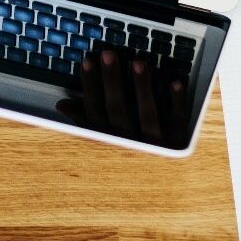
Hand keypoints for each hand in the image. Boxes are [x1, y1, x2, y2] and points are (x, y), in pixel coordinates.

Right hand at [56, 48, 191, 147]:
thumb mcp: (104, 140)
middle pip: (117, 110)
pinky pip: (177, 120)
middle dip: (112, 80)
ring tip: (138, 61)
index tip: (88, 60)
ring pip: (146, 114)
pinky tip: (175, 81)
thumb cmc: (127, 156)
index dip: (90, 86)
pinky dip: (177, 101)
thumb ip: (86, 122)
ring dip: (142, 87)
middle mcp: (129, 145)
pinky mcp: (178, 142)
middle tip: (109, 53)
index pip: (94, 112)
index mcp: (109, 142)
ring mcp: (155, 144)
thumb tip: (62, 104)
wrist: (161, 186)